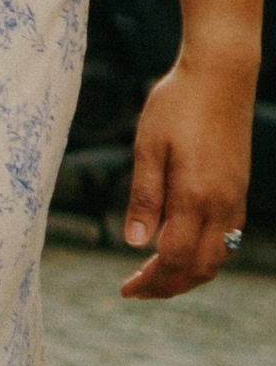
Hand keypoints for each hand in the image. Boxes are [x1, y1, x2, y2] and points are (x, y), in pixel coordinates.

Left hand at [119, 49, 255, 295]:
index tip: (126, 290)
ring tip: (155, 276)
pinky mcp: (239, 190)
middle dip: (168, 287)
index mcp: (196, 196)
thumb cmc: (177, 104)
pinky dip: (204, 256)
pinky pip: (227, 239)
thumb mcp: (148, 147)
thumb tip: (135, 244)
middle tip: (136, 290)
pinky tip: (180, 248)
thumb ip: (144, 198)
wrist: (221, 75)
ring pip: (218, 258)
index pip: (174, 260)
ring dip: (187, 275)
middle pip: (199, 268)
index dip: (150, 282)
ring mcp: (235, 199)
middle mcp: (222, 204)